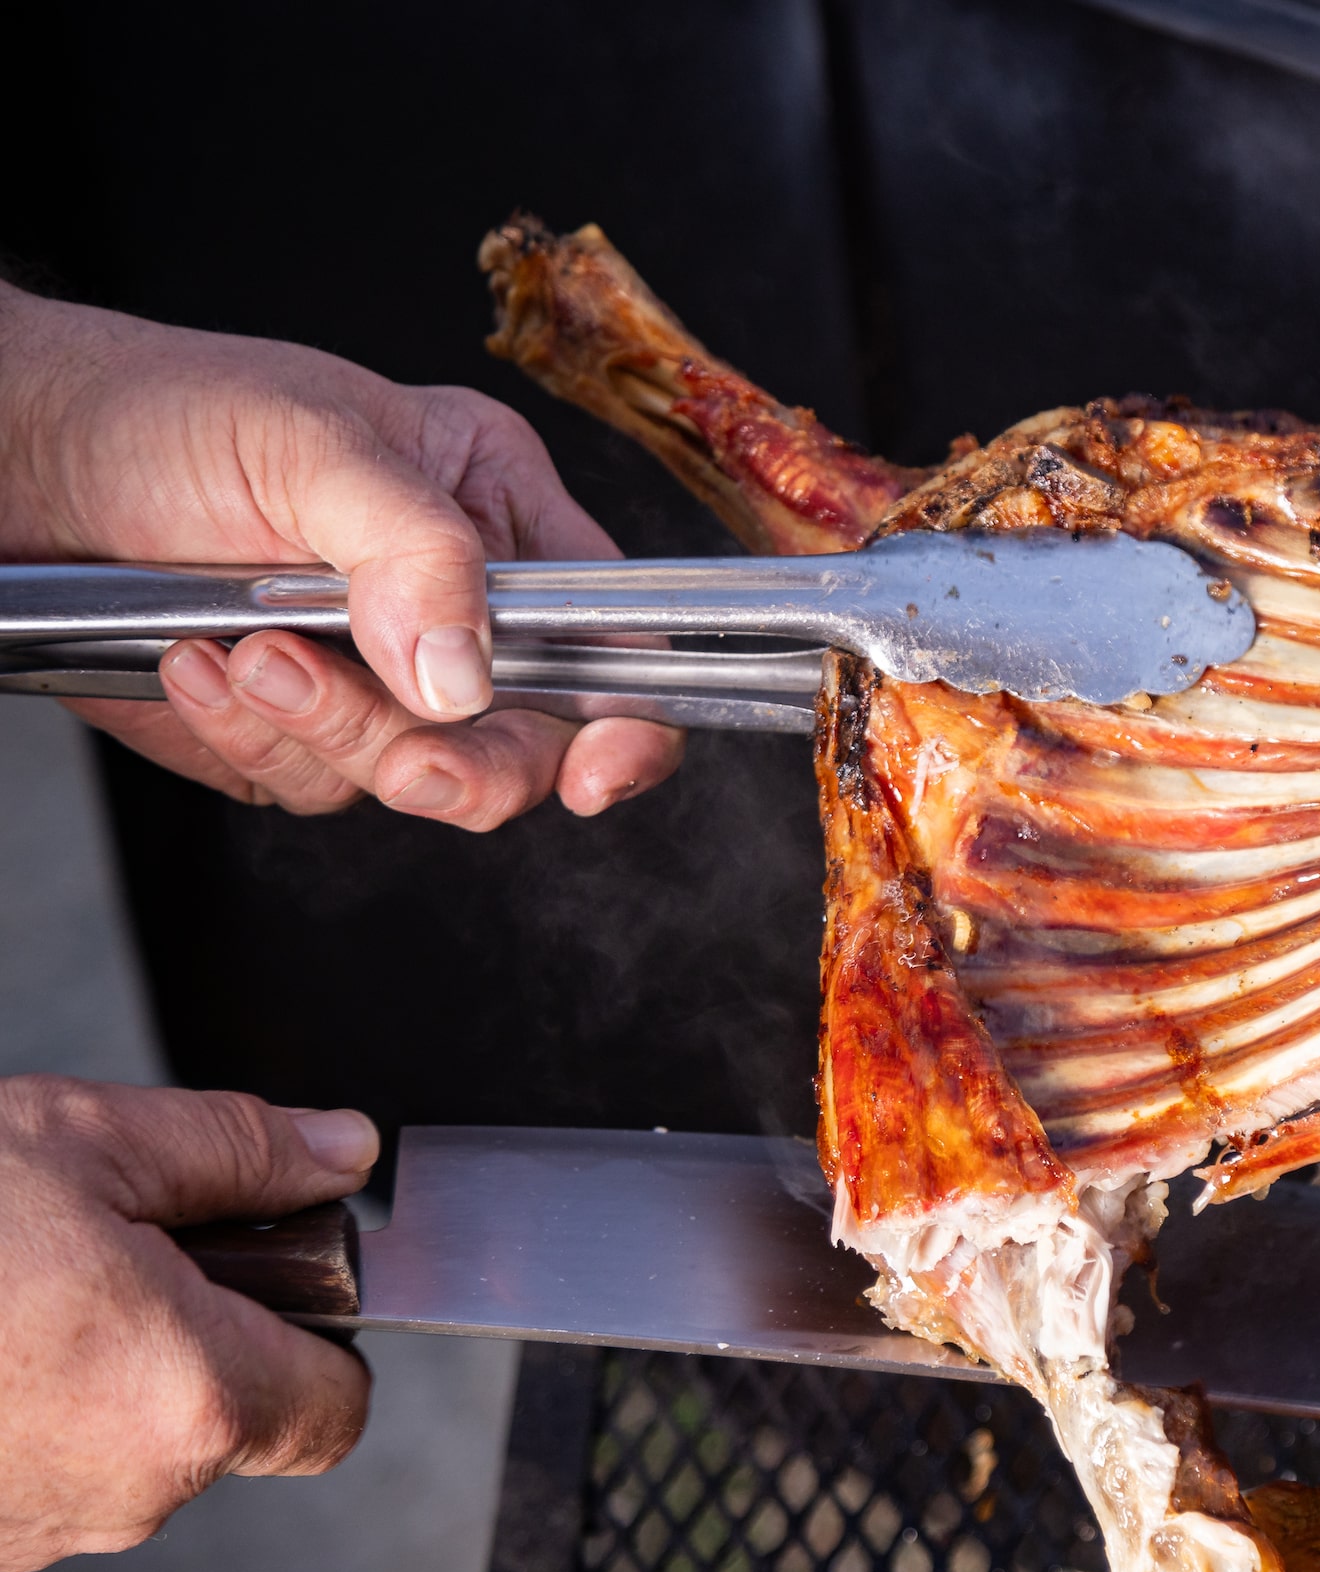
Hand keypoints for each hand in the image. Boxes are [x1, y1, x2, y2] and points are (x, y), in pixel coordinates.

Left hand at [0, 282, 681, 825]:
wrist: (14, 460)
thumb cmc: (163, 409)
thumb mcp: (309, 444)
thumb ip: (412, 554)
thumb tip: (467, 679)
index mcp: (498, 515)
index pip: (616, 635)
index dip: (629, 719)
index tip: (593, 772)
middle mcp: (455, 604)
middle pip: (523, 742)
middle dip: (456, 759)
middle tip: (406, 755)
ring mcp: (377, 679)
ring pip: (411, 775)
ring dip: (322, 728)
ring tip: (237, 646)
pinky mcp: (294, 731)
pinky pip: (308, 785)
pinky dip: (248, 736)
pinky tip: (193, 662)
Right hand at [0, 1076, 378, 1570]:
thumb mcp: (87, 1141)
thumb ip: (240, 1150)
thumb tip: (337, 1153)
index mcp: (190, 1397)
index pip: (336, 1409)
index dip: (323, 1336)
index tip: (279, 1279)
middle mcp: (126, 1490)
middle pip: (231, 1421)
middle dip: (198, 1333)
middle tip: (118, 1249)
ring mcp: (36, 1528)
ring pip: (127, 1447)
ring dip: (103, 1369)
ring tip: (22, 1283)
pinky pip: (40, 1469)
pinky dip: (25, 1404)